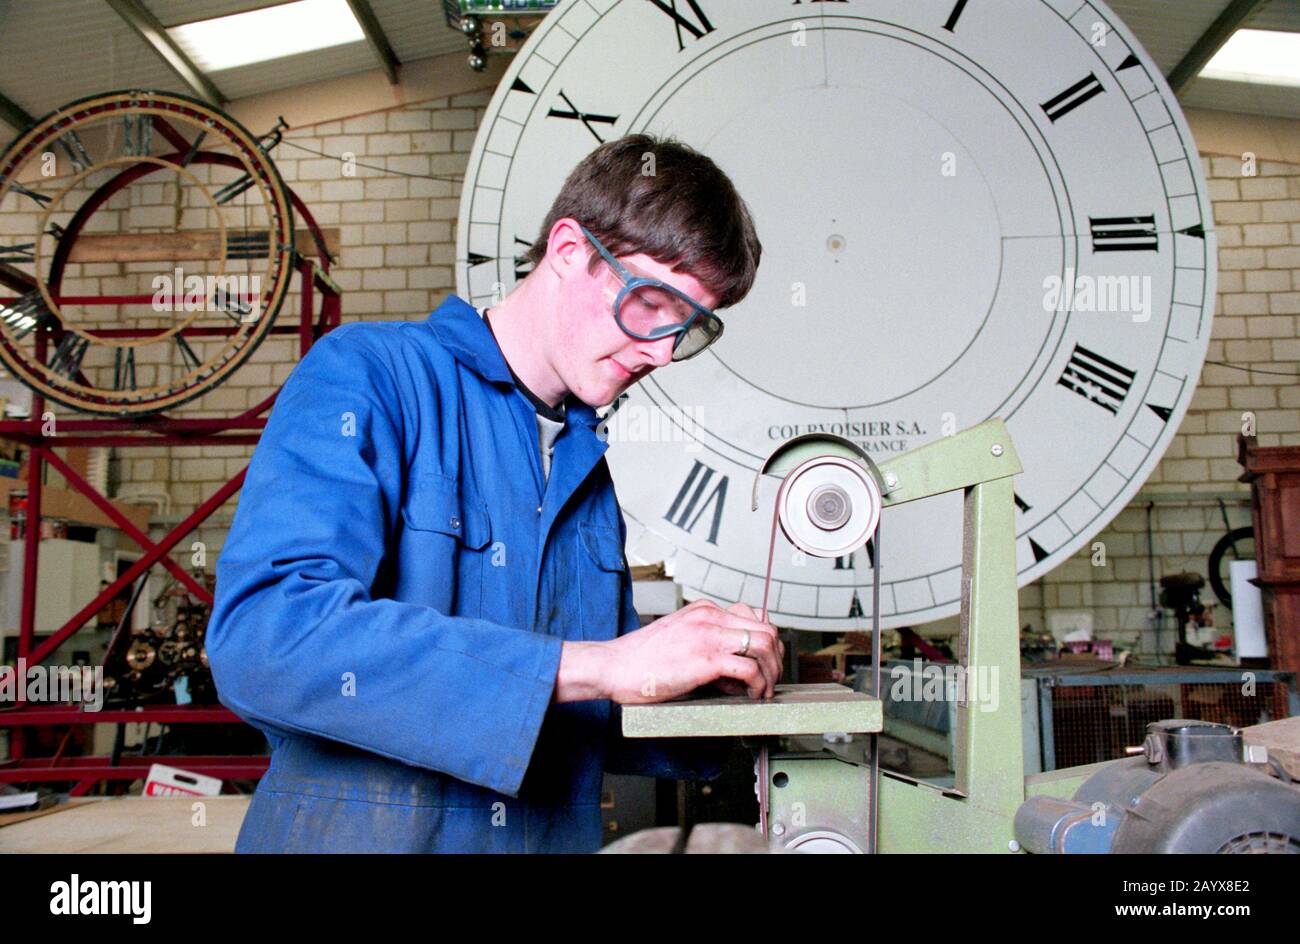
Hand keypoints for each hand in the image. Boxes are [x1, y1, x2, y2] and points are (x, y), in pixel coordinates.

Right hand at [588, 599, 783, 703]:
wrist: (613, 667)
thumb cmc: (640, 660)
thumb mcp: (679, 639)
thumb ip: (707, 645)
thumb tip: (735, 671)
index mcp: (704, 610)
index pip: (754, 618)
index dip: (766, 644)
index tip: (764, 665)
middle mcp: (710, 617)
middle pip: (766, 629)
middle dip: (775, 659)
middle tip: (769, 681)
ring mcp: (709, 636)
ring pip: (764, 645)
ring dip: (770, 672)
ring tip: (761, 691)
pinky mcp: (706, 659)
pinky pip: (750, 669)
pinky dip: (757, 685)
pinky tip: (750, 696)